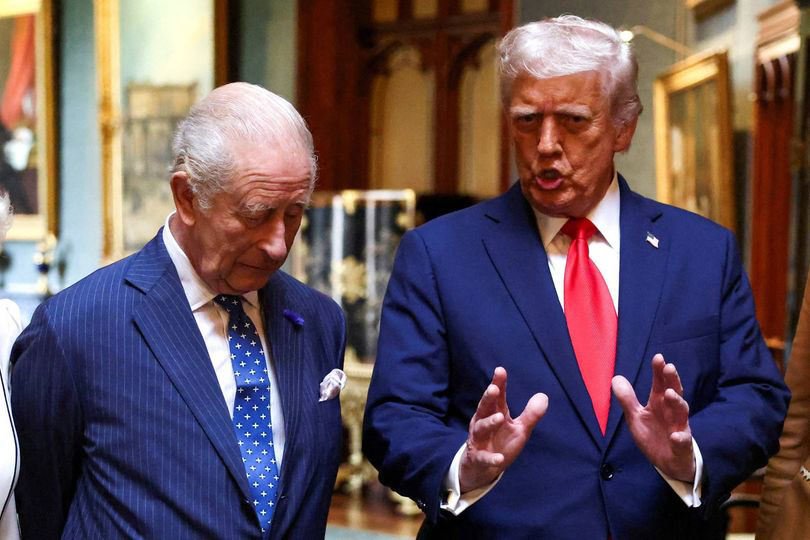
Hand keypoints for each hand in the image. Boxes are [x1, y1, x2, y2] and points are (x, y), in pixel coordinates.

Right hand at [459, 367, 547, 492]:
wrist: (482, 469)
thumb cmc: (501, 443)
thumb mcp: (519, 429)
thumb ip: (530, 414)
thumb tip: (543, 395)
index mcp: (494, 413)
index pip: (497, 397)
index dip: (498, 383)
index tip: (500, 370)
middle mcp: (482, 423)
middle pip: (484, 408)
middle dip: (488, 398)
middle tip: (494, 389)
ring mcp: (478, 440)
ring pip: (481, 429)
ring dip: (489, 423)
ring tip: (500, 417)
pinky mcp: (478, 458)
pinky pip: (483, 458)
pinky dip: (490, 458)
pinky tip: (499, 458)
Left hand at [612, 353, 695, 481]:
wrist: (668, 463)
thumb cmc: (653, 435)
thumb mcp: (636, 417)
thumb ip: (627, 399)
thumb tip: (615, 377)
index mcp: (659, 404)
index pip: (660, 384)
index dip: (659, 372)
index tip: (658, 357)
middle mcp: (672, 413)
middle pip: (675, 393)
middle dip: (672, 381)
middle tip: (669, 367)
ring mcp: (679, 428)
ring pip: (682, 414)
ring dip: (677, 403)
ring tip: (670, 394)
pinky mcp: (681, 447)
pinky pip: (682, 442)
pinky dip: (680, 439)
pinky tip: (676, 435)